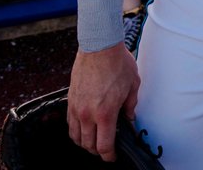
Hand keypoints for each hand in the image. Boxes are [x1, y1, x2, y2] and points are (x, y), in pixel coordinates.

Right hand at [68, 45, 139, 161]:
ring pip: (75, 137)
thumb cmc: (117, 63)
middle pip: (88, 145)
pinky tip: (84, 127)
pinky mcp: (70, 100)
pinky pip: (70, 123)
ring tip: (95, 141)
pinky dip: (76, 130)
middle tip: (106, 149)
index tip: (112, 157)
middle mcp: (87, 114)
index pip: (104, 146)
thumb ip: (130, 106)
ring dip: (85, 143)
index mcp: (105, 113)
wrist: (99, 46)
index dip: (109, 156)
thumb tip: (129, 119)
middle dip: (98, 151)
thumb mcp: (133, 85)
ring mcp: (76, 107)